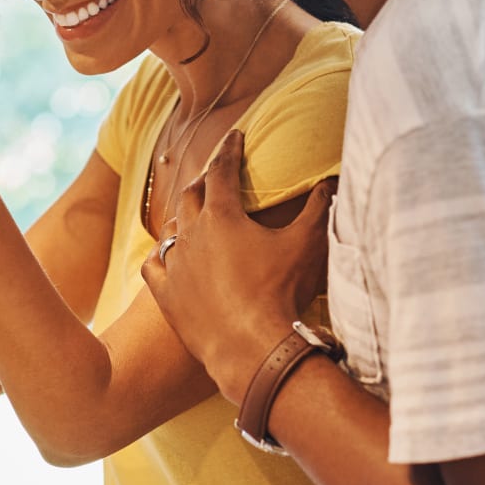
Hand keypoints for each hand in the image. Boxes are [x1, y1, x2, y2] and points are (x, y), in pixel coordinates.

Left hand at [140, 130, 335, 402]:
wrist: (252, 348)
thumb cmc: (281, 292)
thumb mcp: (307, 244)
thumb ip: (318, 208)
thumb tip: (329, 182)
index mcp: (223, 214)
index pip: (223, 170)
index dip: (230, 150)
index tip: (236, 136)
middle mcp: (192, 233)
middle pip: (192, 194)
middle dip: (204, 179)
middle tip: (214, 174)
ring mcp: (176, 265)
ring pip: (172, 229)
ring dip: (183, 217)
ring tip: (193, 214)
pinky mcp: (167, 295)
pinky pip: (155, 265)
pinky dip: (161, 255)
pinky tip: (166, 255)